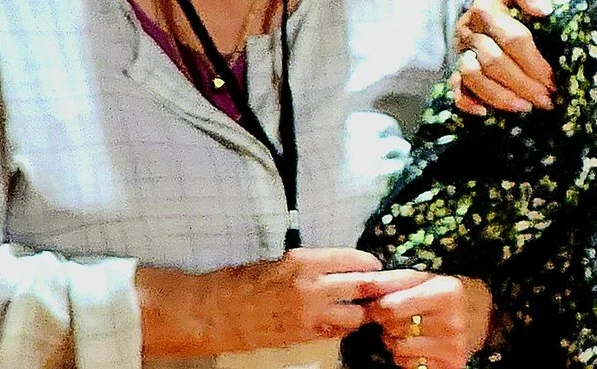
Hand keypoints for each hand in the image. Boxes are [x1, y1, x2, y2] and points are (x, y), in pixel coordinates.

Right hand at [138, 247, 386, 356]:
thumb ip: (310, 264)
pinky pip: (335, 332)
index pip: (356, 260)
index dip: (371, 264)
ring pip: (355, 315)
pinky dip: (341, 327)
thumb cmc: (240, 281)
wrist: (212, 311)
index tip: (375, 266)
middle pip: (364, 287)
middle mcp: (312, 286)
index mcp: (305, 261)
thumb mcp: (278, 261)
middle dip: (378, 288)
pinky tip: (339, 322)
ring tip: (361, 308)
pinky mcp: (302, 336)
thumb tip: (338, 265)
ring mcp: (309, 314)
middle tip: (385, 288)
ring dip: (361, 312)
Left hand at [365, 271, 491, 368]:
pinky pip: (408, 364)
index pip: (389, 307)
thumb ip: (389, 280)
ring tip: (410, 331)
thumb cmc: (440, 294)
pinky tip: (418, 346)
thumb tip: (360, 284)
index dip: (377, 307)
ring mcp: (453, 345)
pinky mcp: (450, 364)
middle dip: (388, 324)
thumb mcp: (421, 279)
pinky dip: (406, 357)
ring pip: (397, 349)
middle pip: (391, 329)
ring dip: (395, 341)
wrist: (477, 315)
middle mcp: (453, 321)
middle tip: (401, 318)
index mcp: (447, 292)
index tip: (379, 306)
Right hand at [452, 0, 555, 114]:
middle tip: (547, 100)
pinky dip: (467, 101)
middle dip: (522, 84)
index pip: (512, 40)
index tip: (553, 79)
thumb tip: (542, 10)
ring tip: (526, 107)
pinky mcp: (457, 62)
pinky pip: (456, 85)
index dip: (534, 62)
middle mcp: (470, 31)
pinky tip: (485, 113)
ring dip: (499, 96)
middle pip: (494, 62)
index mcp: (487, 9)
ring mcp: (461, 48)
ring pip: (473, 77)